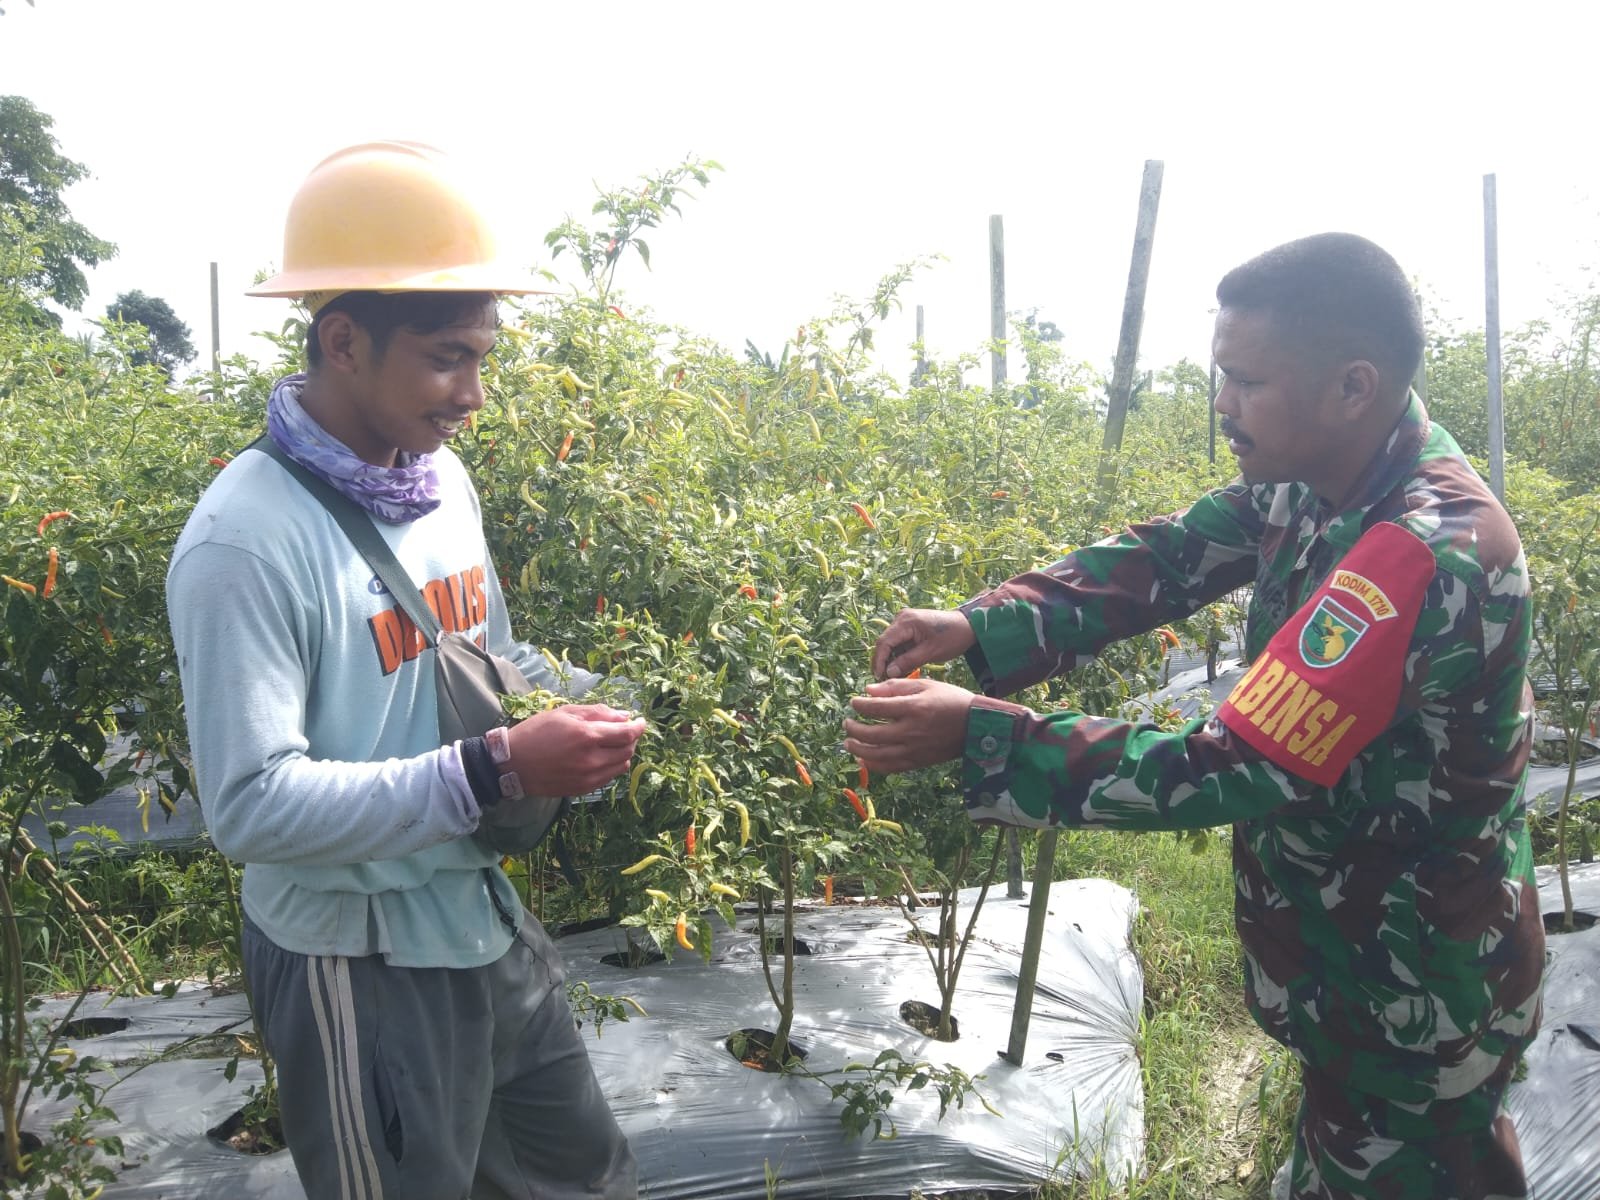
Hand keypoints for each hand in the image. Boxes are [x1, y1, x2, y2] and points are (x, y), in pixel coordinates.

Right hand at [506, 705, 644, 796]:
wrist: (513, 764)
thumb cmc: (536, 732)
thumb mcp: (565, 713)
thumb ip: (597, 713)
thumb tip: (623, 716)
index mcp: (588, 736)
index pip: (627, 733)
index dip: (638, 726)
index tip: (640, 721)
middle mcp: (592, 759)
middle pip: (628, 750)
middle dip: (631, 739)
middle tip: (624, 730)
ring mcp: (589, 777)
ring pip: (621, 766)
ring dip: (623, 753)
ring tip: (612, 744)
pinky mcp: (583, 789)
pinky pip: (609, 778)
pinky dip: (612, 766)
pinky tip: (600, 757)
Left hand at [843, 678, 973, 774]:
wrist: (976, 726)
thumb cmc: (951, 700)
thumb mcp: (926, 685)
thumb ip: (896, 687)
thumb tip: (868, 691)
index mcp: (913, 708)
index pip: (876, 708)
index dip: (859, 705)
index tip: (854, 703)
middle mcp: (911, 731)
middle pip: (872, 734)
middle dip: (854, 729)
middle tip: (847, 723)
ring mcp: (914, 749)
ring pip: (877, 755)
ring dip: (858, 750)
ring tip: (848, 743)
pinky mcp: (918, 762)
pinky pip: (890, 768)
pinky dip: (873, 765)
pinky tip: (863, 759)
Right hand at [871, 608, 974, 679]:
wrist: (968, 626)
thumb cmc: (952, 637)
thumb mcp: (931, 652)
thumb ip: (908, 661)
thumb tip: (888, 672)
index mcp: (906, 621)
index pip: (884, 642)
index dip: (879, 661)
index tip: (878, 677)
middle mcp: (901, 618)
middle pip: (885, 642)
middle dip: (883, 661)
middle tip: (883, 679)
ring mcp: (904, 621)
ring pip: (891, 643)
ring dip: (891, 659)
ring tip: (894, 676)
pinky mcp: (909, 626)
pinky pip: (899, 642)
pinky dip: (899, 655)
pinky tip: (902, 667)